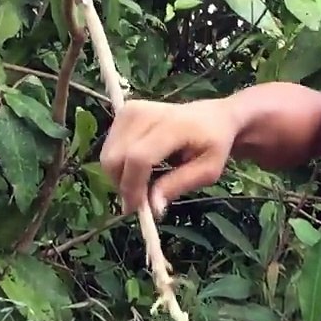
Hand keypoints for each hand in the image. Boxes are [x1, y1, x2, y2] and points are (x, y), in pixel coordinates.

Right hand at [99, 98, 239, 216]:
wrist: (212, 117)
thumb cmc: (213, 144)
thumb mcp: (207, 171)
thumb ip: (178, 185)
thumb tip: (152, 207)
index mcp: (172, 126)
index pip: (139, 158)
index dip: (133, 187)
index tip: (138, 210)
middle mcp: (145, 113)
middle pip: (115, 157)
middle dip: (123, 185)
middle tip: (140, 201)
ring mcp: (131, 111)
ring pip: (108, 155)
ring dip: (120, 177)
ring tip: (143, 184)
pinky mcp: (123, 113)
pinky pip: (109, 148)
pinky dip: (119, 165)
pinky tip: (138, 169)